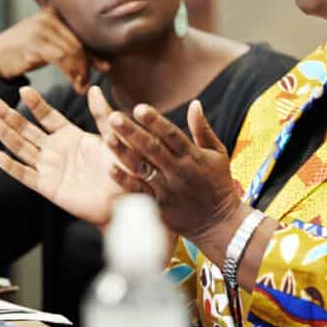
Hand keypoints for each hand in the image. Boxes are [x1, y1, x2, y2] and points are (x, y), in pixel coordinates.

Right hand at [0, 9, 109, 92]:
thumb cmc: (28, 51)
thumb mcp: (53, 45)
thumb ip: (75, 50)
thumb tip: (106, 65)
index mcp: (56, 11)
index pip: (83, 31)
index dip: (95, 50)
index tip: (105, 67)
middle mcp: (50, 15)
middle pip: (80, 42)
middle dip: (89, 64)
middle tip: (89, 82)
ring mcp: (41, 28)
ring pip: (73, 51)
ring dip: (81, 72)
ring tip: (81, 86)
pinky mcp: (34, 42)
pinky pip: (62, 59)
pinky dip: (72, 74)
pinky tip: (75, 84)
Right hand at [0, 85, 124, 226]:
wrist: (126, 201)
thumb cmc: (123, 169)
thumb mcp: (113, 137)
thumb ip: (102, 115)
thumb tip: (93, 89)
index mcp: (70, 136)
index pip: (47, 116)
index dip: (35, 104)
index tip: (22, 89)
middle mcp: (56, 150)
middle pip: (27, 129)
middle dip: (8, 115)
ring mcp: (50, 168)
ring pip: (21, 148)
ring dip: (5, 134)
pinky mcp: (48, 187)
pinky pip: (26, 175)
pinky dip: (10, 166)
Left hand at [103, 100, 241, 243]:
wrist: (219, 223)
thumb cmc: (218, 183)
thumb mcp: (217, 153)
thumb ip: (202, 129)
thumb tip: (194, 103)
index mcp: (193, 156)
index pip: (172, 135)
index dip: (155, 121)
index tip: (139, 108)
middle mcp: (178, 171)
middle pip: (152, 149)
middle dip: (133, 132)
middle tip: (114, 117)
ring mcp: (167, 190)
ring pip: (143, 169)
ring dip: (124, 153)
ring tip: (107, 137)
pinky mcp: (160, 207)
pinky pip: (140, 192)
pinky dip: (125, 181)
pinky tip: (110, 168)